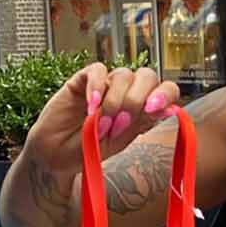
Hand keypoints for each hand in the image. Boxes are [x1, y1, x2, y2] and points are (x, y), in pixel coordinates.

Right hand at [24, 62, 180, 181]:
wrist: (56, 156)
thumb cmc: (90, 149)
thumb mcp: (120, 140)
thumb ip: (142, 123)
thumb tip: (169, 109)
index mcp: (142, 107)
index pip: (166, 89)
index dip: (165, 94)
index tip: (153, 109)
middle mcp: (127, 92)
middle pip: (147, 76)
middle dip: (137, 100)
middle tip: (121, 123)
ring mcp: (106, 84)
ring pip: (123, 74)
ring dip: (115, 101)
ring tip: (102, 124)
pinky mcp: (83, 80)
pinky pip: (97, 70)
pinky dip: (97, 87)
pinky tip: (91, 106)